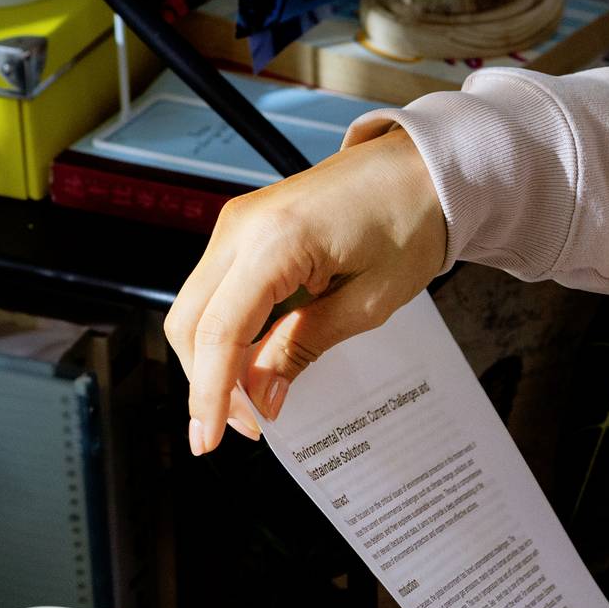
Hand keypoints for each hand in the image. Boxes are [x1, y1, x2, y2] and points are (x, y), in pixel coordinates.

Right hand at [162, 117, 450, 454]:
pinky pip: (215, 291)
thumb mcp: (368, 301)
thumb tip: (262, 396)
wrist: (419, 168)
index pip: (219, 332)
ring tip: (255, 399)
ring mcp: (237, 224)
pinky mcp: (243, 229)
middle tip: (247, 427)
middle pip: (189, 323)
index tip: (210, 440)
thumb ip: (305, 347)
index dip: (209, 394)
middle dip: (207, 383)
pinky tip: (255, 360)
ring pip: (195, 309)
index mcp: (275, 241)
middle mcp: (241, 227)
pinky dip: (226, 333)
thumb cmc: (409, 221)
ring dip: (213, 361)